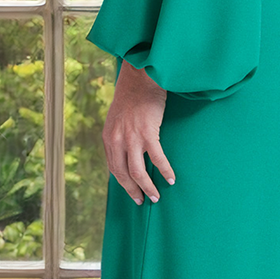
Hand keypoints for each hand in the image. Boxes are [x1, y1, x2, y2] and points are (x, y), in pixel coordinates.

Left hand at [103, 59, 175, 205]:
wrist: (140, 77)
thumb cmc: (133, 96)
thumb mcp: (118, 118)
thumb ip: (120, 136)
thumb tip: (127, 152)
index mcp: (109, 137)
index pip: (113, 168)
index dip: (122, 183)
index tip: (132, 192)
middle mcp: (117, 139)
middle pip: (123, 174)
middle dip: (133, 191)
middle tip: (142, 201)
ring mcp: (131, 137)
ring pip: (137, 172)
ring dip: (147, 187)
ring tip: (156, 197)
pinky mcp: (148, 132)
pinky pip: (156, 158)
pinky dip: (164, 171)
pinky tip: (171, 179)